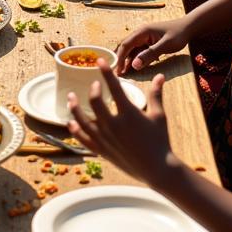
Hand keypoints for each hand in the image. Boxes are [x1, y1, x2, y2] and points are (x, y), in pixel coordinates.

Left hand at [68, 66, 174, 185]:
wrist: (158, 170)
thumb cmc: (160, 141)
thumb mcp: (159, 116)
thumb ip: (156, 94)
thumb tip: (160, 75)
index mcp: (128, 113)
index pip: (113, 86)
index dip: (106, 72)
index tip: (100, 61)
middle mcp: (113, 125)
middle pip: (95, 101)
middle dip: (93, 89)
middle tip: (95, 85)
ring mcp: (105, 139)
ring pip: (82, 120)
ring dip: (75, 107)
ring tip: (71, 97)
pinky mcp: (102, 151)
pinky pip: (83, 139)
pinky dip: (75, 130)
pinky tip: (70, 122)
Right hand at [115, 17, 190, 74]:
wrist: (188, 28)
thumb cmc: (178, 35)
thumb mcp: (165, 45)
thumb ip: (150, 54)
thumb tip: (134, 65)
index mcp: (142, 32)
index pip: (126, 45)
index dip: (120, 58)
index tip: (117, 70)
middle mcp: (140, 33)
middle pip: (126, 46)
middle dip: (120, 59)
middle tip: (117, 74)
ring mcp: (144, 38)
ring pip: (132, 49)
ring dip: (128, 60)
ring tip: (124, 73)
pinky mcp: (149, 42)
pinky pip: (139, 51)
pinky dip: (136, 59)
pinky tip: (135, 68)